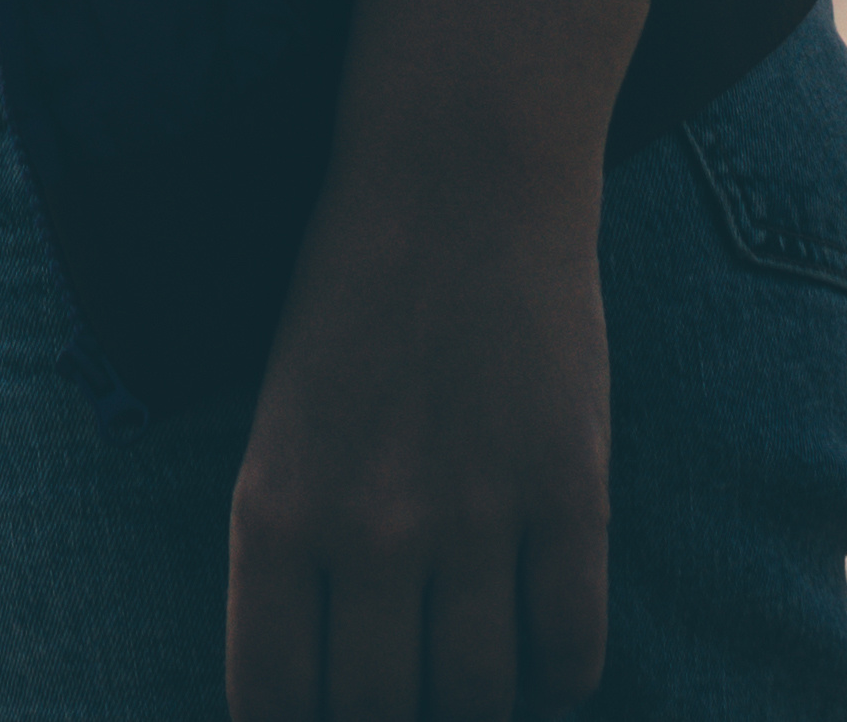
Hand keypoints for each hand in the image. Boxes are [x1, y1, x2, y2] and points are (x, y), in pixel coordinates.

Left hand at [229, 0, 643, 721]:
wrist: (455, 178)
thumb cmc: (348, 299)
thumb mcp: (282, 427)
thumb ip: (298, 551)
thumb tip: (322, 676)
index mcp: (273, 512)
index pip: (274, 700)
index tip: (319, 720)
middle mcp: (368, 531)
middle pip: (382, 716)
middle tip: (402, 698)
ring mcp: (476, 518)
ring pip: (484, 698)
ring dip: (479, 705)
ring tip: (474, 684)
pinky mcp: (570, 496)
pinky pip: (573, 647)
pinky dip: (561, 673)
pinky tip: (545, 657)